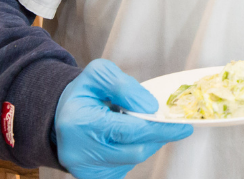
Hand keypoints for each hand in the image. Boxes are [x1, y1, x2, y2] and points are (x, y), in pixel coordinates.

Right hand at [54, 60, 192, 178]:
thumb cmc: (83, 95)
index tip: (183, 125)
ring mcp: (87, 170)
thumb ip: (123, 86)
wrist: (61, 118)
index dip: (160, 128)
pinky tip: (129, 139)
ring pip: (133, 161)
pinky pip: (126, 167)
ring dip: (147, 143)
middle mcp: (81, 153)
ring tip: (141, 125)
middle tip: (176, 126)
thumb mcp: (98, 75)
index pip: (130, 131)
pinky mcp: (93, 178)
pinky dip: (134, 151)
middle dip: (158, 137)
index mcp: (80, 123)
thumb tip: (150, 107)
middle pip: (136, 151)